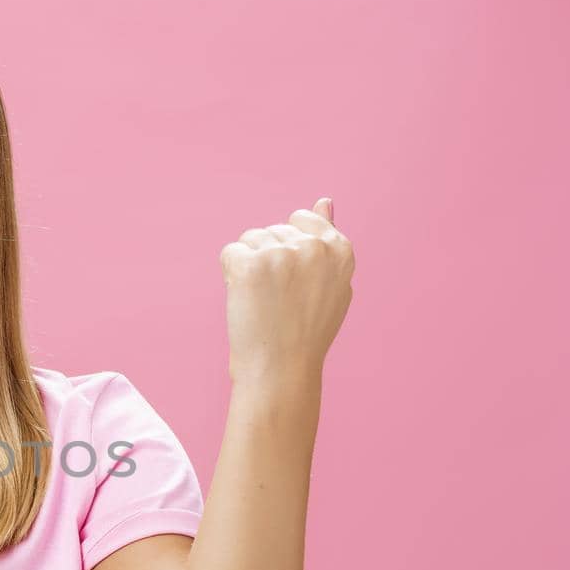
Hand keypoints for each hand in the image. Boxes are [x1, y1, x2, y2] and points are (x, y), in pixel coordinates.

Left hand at [218, 197, 355, 387]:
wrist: (281, 368)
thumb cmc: (305, 331)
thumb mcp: (332, 284)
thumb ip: (328, 241)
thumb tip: (323, 201)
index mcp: (339, 249)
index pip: (302, 219)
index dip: (290, 249)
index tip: (292, 280)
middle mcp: (313, 246)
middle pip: (274, 231)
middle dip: (269, 259)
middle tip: (279, 299)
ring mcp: (281, 253)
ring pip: (250, 239)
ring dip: (249, 266)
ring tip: (264, 301)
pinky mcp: (250, 263)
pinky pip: (230, 253)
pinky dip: (231, 275)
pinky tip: (246, 299)